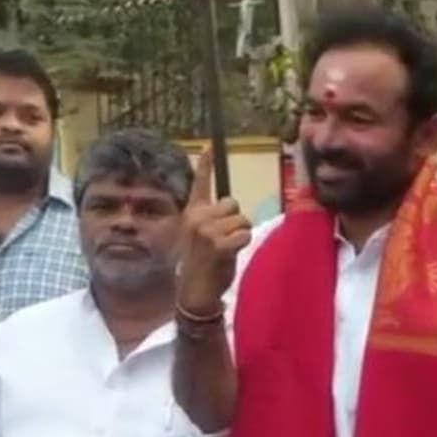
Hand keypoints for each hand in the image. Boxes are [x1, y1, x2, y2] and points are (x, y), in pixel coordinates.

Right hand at [177, 147, 252, 315]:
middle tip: (224, 240)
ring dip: (241, 235)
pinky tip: (230, 254)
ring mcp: (207, 230)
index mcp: (192, 213)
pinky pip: (245, 234)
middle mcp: (197, 218)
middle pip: (233, 204)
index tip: (208, 146)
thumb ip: (214, 219)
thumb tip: (233, 208)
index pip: (200, 185)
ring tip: (226, 249)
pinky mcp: (218, 243)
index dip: (204, 166)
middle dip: (236, 221)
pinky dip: (243, 244)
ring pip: (242, 220)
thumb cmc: (203, 263)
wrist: (195, 290)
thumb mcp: (202, 236)